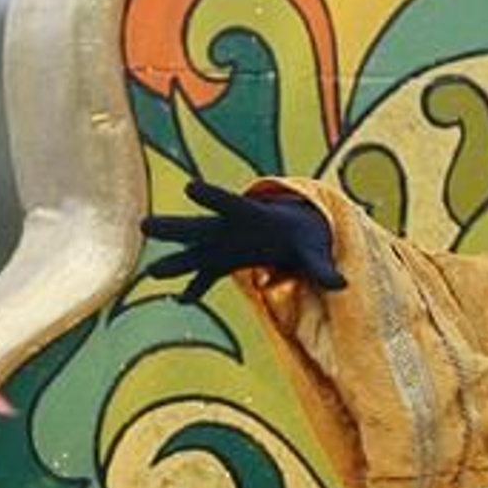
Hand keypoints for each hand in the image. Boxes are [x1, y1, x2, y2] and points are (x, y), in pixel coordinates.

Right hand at [140, 180, 345, 302]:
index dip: (211, 196)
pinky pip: (204, 274)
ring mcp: (223, 244)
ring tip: (149, 273)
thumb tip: (342, 285)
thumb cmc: (305, 234)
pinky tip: (182, 300)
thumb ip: (323, 267)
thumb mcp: (314, 249)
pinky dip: (195, 287)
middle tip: (144, 226)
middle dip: (173, 228)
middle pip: (198, 226)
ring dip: (174, 261)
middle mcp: (231, 228)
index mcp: (253, 216)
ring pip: (193, 250)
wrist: (296, 232)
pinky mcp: (223, 260)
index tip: (190, 188)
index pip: (229, 203)